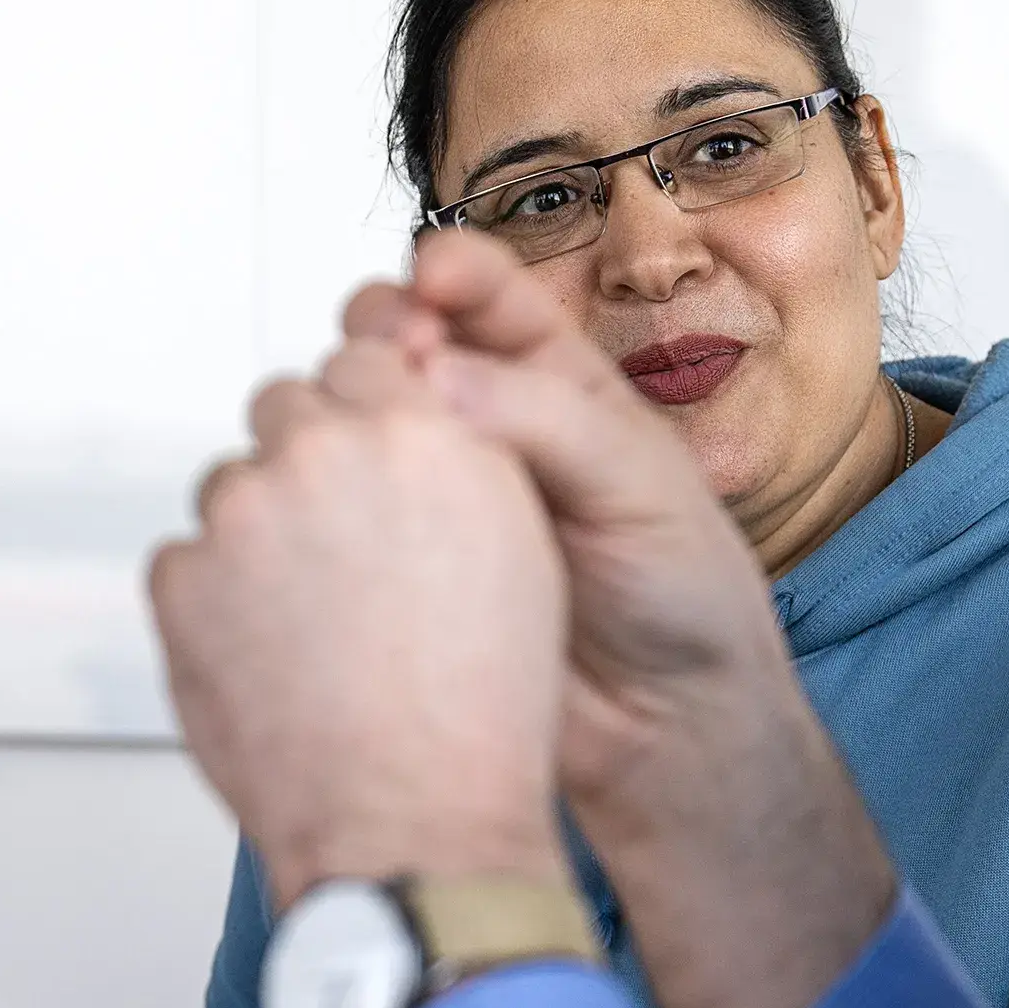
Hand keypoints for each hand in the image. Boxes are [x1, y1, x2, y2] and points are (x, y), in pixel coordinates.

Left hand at [148, 363, 572, 896]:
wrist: (413, 817)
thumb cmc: (479, 708)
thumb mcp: (516, 550)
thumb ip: (450, 462)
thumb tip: (403, 426)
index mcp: (419, 434)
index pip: (360, 357)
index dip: (364, 415)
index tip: (369, 459)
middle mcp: (324, 455)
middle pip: (285, 407)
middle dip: (304, 461)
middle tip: (336, 546)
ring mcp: (241, 516)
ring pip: (230, 487)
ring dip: (256, 533)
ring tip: (308, 620)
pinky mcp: (181, 579)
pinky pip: (186, 564)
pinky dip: (215, 602)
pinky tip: (270, 657)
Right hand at [325, 231, 902, 1007]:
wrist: (667, 733)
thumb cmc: (685, 602)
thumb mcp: (643, 486)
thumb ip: (549, 421)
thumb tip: (437, 374)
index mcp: (554, 381)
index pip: (479, 290)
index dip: (443, 275)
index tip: (427, 284)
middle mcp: (484, 425)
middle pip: (391, 340)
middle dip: (376, 333)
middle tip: (388, 363)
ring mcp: (434, 496)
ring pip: (355, 422)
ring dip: (345, 414)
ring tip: (365, 441)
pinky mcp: (396, 564)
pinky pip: (341, 510)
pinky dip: (323, 495)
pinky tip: (327, 504)